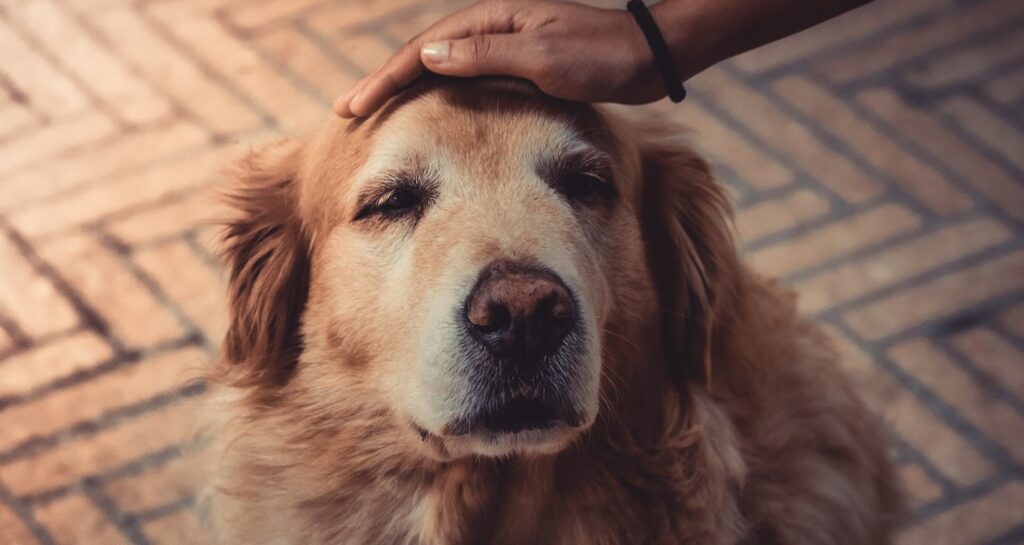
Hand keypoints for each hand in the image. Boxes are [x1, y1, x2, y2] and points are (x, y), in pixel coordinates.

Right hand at [333, 0, 666, 117]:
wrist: (646, 57)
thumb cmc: (600, 57)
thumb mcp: (543, 57)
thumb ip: (485, 56)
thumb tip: (427, 57)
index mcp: (490, 21)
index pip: (422, 52)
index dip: (385, 79)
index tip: (354, 106)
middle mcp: (491, 28)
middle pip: (422, 56)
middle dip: (383, 82)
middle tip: (347, 110)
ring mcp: (503, 45)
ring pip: (440, 67)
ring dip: (405, 87)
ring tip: (374, 110)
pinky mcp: (517, 63)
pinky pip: (463, 78)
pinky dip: (436, 93)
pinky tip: (427, 109)